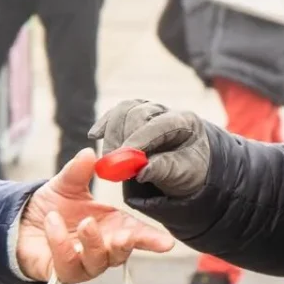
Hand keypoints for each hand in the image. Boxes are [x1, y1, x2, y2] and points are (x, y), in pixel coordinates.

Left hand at [17, 149, 176, 283]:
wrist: (21, 223)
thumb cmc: (53, 206)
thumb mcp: (66, 184)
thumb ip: (79, 171)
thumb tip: (90, 153)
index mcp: (113, 227)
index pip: (138, 235)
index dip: (153, 240)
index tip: (167, 243)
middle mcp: (102, 248)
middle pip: (121, 255)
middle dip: (125, 246)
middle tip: (124, 234)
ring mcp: (83, 264)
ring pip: (97, 262)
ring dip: (92, 242)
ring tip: (83, 222)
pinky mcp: (62, 273)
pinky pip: (66, 264)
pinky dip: (60, 243)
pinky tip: (52, 223)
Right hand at [90, 99, 212, 196]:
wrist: (187, 165)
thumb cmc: (188, 169)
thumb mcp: (184, 174)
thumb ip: (165, 170)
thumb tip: (141, 171)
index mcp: (185, 121)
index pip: (159, 124)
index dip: (138, 139)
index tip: (122, 159)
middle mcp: (166, 110)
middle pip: (138, 113)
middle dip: (123, 137)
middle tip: (113, 163)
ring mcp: (148, 109)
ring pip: (124, 110)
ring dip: (112, 133)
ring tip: (109, 159)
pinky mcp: (132, 114)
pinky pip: (115, 113)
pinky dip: (105, 124)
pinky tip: (94, 136)